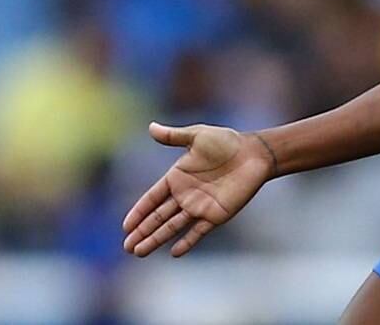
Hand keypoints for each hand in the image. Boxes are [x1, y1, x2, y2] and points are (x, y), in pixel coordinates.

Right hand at [122, 122, 275, 257]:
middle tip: (127, 247)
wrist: (254, 153)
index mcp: (177, 177)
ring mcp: (199, 207)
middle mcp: (185, 195)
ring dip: (156, 239)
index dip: (139, 211)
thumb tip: (151, 127)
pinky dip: (187, 242)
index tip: (125, 225)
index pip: (152, 198)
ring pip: (172, 227)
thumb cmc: (226, 142)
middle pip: (158, 217)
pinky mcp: (215, 215)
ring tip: (139, 252)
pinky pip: (198, 232)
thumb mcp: (197, 136)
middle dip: (142, 231)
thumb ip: (174, 136)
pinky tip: (174, 253)